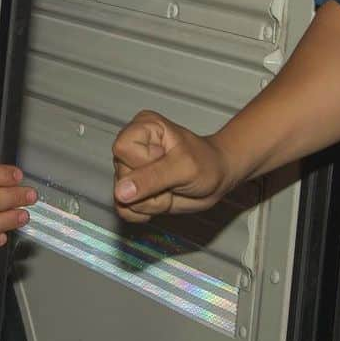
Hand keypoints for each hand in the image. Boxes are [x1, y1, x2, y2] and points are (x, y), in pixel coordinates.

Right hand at [112, 111, 230, 222]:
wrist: (218, 177)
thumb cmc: (207, 163)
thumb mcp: (183, 168)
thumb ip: (152, 178)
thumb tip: (121, 191)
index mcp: (142, 128)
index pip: (122, 149)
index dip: (142, 164)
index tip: (165, 163)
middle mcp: (133, 146)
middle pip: (120, 175)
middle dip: (148, 189)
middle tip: (171, 182)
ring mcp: (132, 168)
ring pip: (121, 197)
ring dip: (149, 202)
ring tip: (169, 190)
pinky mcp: (134, 189)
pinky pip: (125, 210)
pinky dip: (145, 212)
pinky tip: (161, 201)